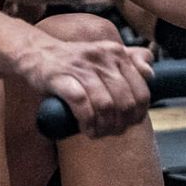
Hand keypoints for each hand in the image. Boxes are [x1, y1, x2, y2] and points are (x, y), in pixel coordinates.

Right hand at [18, 35, 153, 138]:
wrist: (34, 53)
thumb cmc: (70, 60)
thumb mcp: (103, 55)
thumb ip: (129, 61)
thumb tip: (150, 73)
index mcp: (116, 53)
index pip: (141, 90)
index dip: (138, 114)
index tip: (128, 123)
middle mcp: (102, 57)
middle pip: (125, 102)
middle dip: (120, 124)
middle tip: (110, 131)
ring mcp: (81, 67)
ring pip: (106, 105)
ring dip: (103, 127)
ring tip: (97, 133)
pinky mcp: (61, 77)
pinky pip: (82, 104)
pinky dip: (87, 122)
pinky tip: (85, 129)